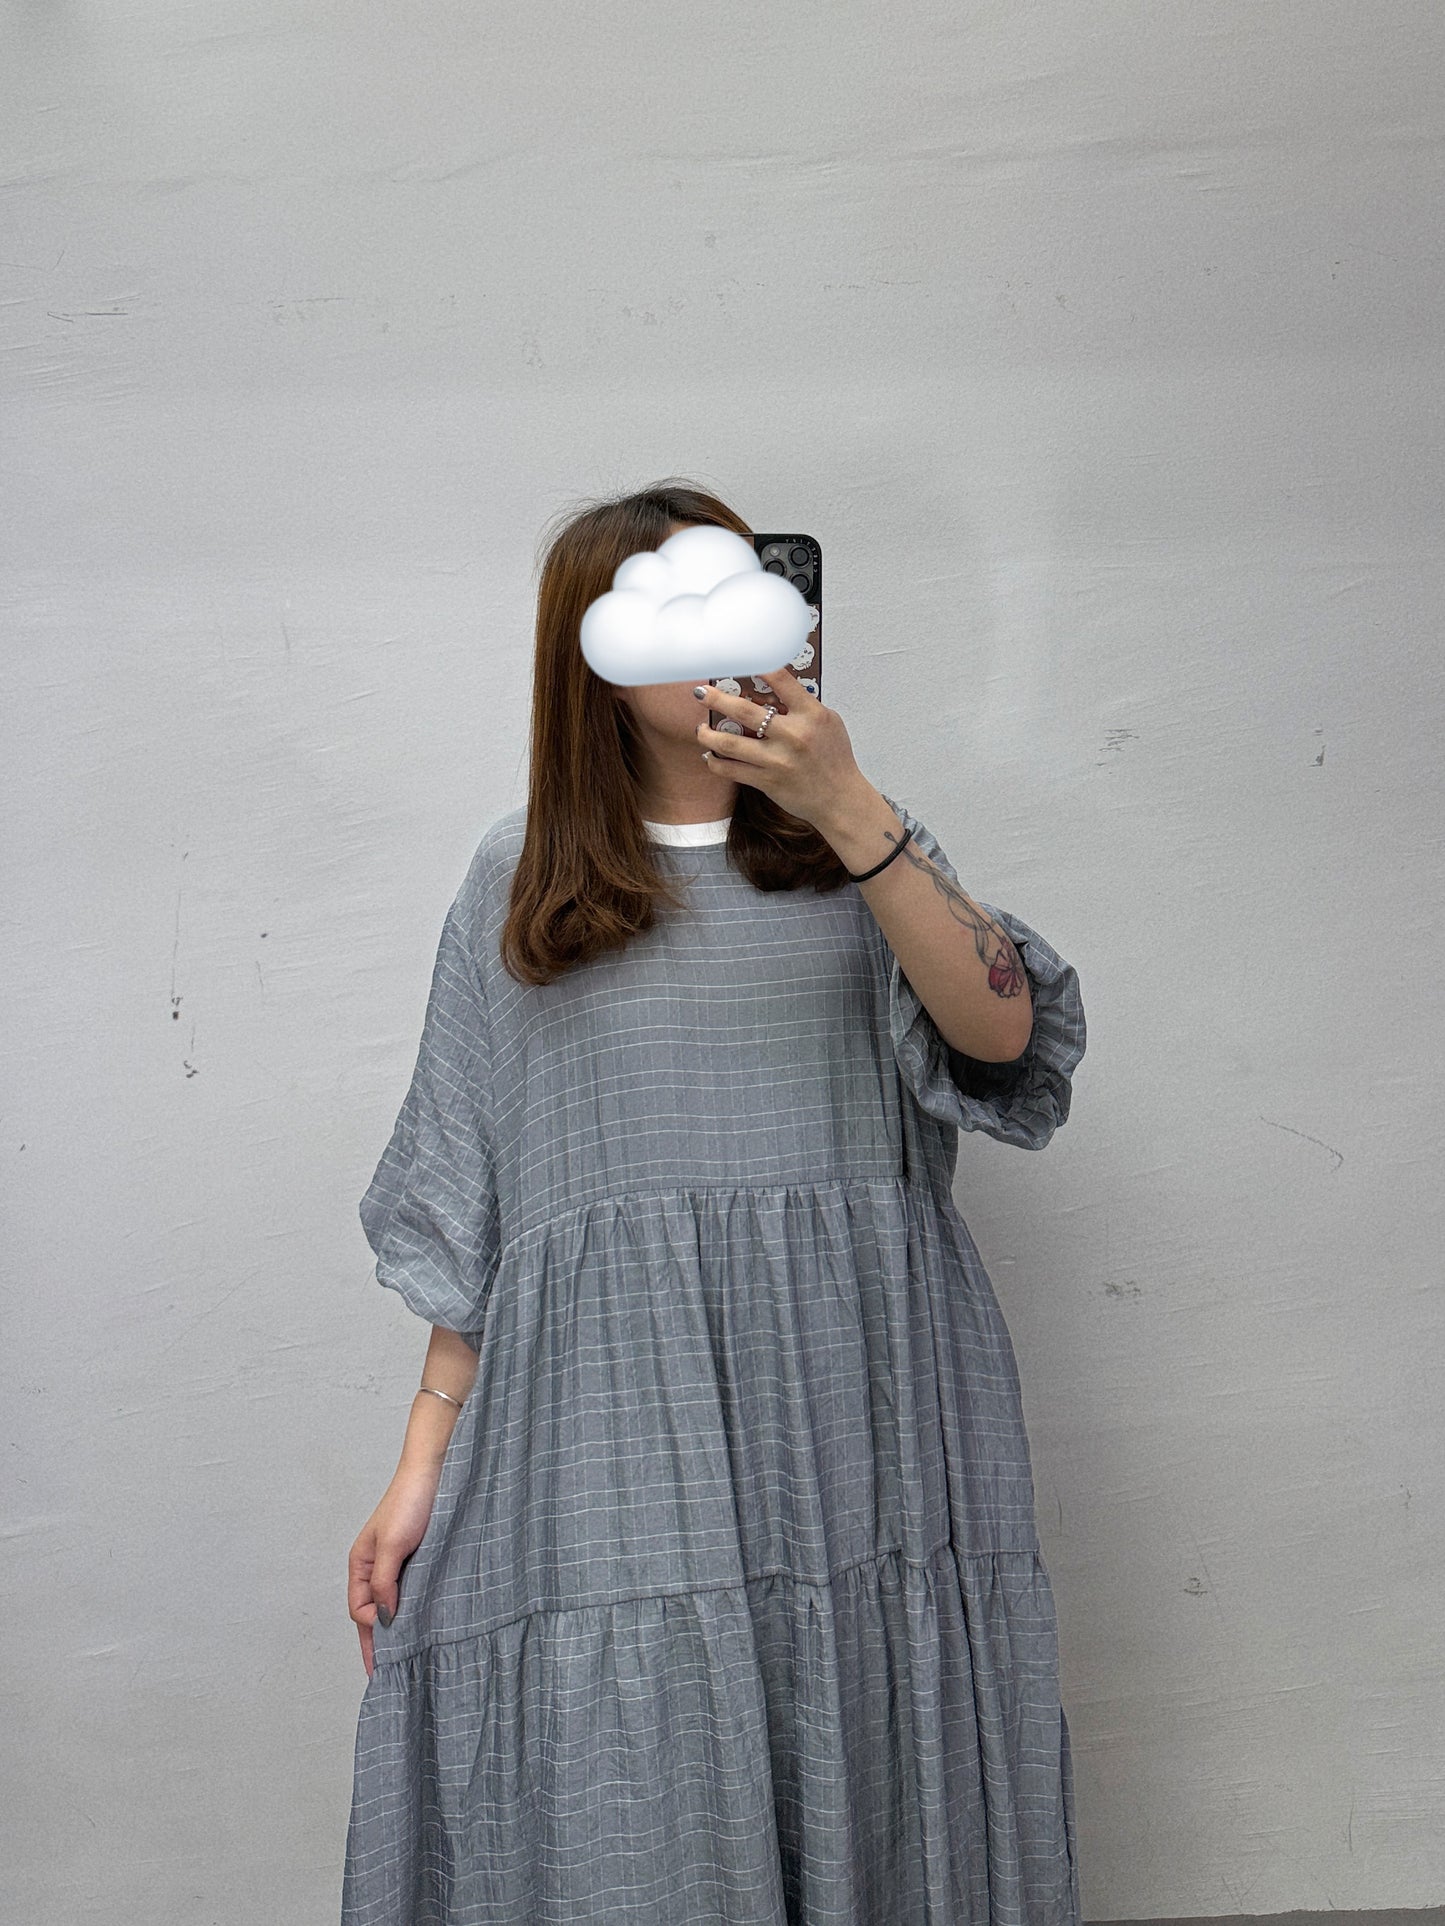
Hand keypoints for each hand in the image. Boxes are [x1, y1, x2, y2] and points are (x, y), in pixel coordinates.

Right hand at [347, 1463, 442, 1677]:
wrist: (438, 1470)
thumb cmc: (410, 1502)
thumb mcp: (392, 1545)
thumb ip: (384, 1583)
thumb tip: (384, 1620)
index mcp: (361, 1564)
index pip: (360, 1610)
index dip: (373, 1630)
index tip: (391, 1646)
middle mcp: (377, 1567)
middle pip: (375, 1613)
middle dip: (381, 1641)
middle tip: (394, 1676)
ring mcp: (400, 1564)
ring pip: (395, 1604)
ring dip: (401, 1626)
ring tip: (412, 1658)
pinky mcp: (422, 1560)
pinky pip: (415, 1592)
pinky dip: (417, 1609)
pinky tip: (428, 1623)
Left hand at [694, 662, 865, 831]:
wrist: (839, 798)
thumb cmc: (834, 759)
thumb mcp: (828, 722)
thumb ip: (801, 705)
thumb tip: (769, 691)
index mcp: (811, 715)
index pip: (781, 680)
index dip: (757, 666)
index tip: (738, 659)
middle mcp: (792, 736)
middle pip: (744, 711)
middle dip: (717, 699)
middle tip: (701, 693)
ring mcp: (777, 760)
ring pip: (730, 743)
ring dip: (708, 734)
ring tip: (700, 729)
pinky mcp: (767, 781)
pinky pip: (731, 770)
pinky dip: (716, 762)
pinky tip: (710, 755)